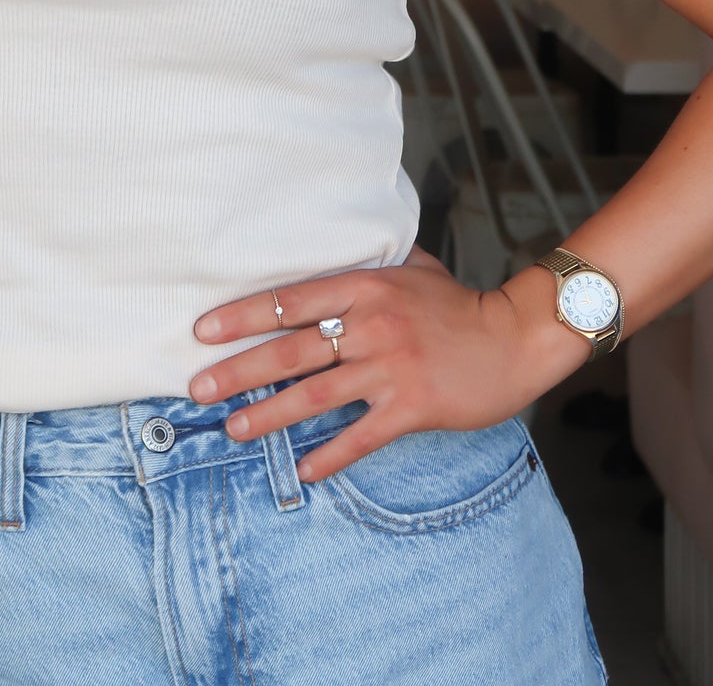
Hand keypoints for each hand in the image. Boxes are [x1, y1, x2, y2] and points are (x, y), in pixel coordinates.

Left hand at [187, 247, 587, 481]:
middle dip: (238, 370)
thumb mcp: (409, 266)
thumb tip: (328, 241)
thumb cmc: (457, 302)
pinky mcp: (412, 406)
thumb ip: (366, 259)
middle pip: (290, 350)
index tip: (204, 332)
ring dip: (269, 414)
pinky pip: (361, 435)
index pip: (289, 300)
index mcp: (364, 286)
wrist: (515, 337)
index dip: (242, 316)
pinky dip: (330, 455)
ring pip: (315, 395)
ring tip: (233, 429)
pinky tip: (303, 470)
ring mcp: (390, 367)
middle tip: (198, 388)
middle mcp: (371, 324)